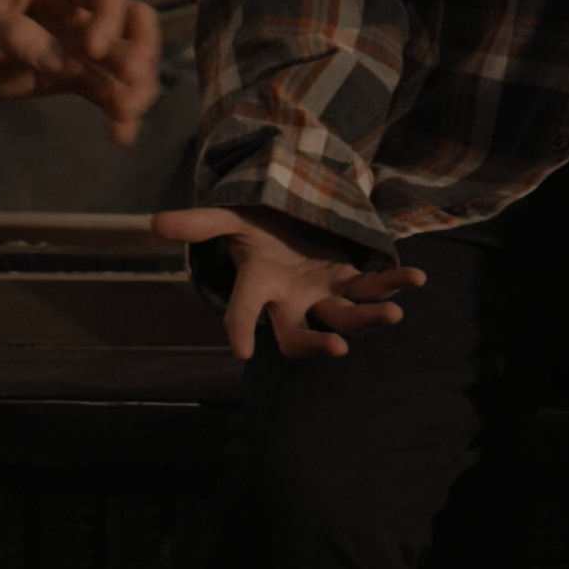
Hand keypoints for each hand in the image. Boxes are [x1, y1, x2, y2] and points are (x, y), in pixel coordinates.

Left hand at [0, 0, 166, 142]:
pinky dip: (117, 113)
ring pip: (124, 62)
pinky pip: (102, 92)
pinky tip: (121, 136)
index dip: (111, 19)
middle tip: (130, 82)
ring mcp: (72, 46)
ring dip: (135, 88)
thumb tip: (58, 61)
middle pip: (133, 23)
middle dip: (141, 52)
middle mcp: (75, 12)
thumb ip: (11, 33)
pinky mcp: (65, 77)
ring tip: (125, 116)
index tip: (91, 52)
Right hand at [152, 205, 422, 359]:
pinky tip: (417, 280)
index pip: (243, 310)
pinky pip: (375, 286)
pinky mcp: (351, 280)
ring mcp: (324, 293)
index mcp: (258, 284)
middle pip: (301, 335)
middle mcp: (291, 300)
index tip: (240, 352)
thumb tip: (151, 224)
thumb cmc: (255, 222)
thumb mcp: (230, 215)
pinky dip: (396, 283)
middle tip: (340, 348)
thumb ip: (199, 222)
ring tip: (394, 313)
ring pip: (346, 316)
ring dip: (370, 317)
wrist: (287, 216)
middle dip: (319, 346)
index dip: (240, 329)